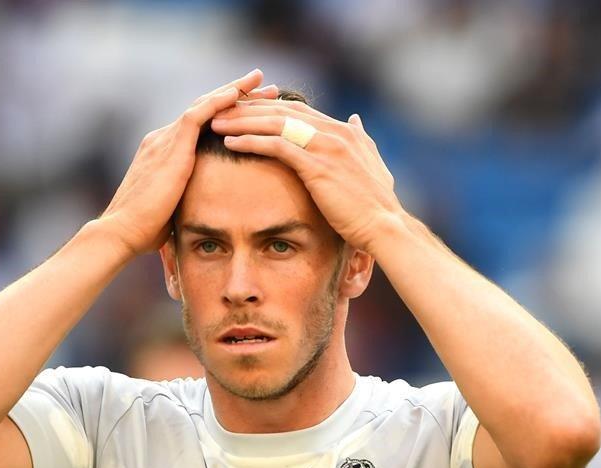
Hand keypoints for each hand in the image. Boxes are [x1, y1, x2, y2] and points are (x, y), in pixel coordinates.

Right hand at [96, 69, 277, 255]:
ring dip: (233, 91)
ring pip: (203, 105)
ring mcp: (164, 139)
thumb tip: (205, 209)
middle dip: (234, 94)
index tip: (250, 107)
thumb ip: (189, 197)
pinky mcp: (170, 146)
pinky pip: (196, 115)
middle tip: (262, 82)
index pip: (198, 124)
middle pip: (204, 107)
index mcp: (163, 152)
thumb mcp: (173, 206)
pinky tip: (236, 93)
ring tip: (259, 79)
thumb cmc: (145, 229)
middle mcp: (163, 139)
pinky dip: (217, 102)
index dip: (225, 113)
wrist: (123, 230)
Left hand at [209, 100, 403, 251]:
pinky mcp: (317, 165)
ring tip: (216, 123)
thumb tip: (356, 119)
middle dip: (248, 108)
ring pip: (275, 123)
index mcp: (343, 131)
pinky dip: (251, 141)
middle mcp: (334, 132)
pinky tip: (230, 142)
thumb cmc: (375, 204)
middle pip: (281, 110)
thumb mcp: (371, 163)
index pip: (296, 109)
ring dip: (242, 121)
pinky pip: (276, 146)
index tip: (241, 110)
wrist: (384, 226)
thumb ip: (362, 139)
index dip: (266, 107)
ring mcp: (326, 146)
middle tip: (220, 110)